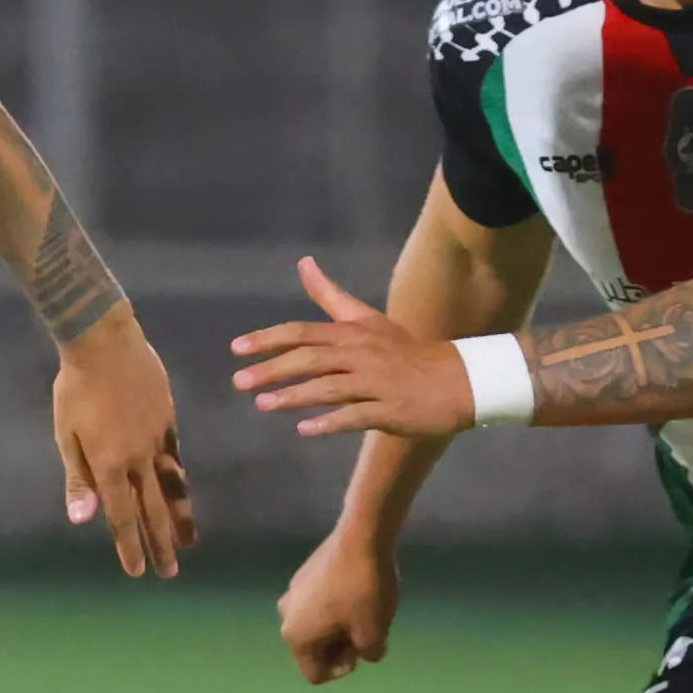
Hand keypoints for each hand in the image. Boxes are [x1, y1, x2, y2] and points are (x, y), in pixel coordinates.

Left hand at [54, 310, 195, 577]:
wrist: (105, 343)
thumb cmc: (75, 389)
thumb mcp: (66, 435)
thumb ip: (78, 479)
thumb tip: (83, 520)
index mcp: (109, 466)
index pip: (122, 516)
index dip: (129, 545)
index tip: (138, 571)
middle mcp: (138, 459)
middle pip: (152, 510)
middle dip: (160, 544)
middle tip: (169, 573)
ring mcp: (157, 441)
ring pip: (172, 488)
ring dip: (180, 519)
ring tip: (189, 544)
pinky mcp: (168, 422)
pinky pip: (175, 460)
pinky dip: (180, 482)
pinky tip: (183, 493)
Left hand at [230, 257, 476, 437]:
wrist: (455, 380)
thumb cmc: (404, 352)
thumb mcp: (367, 319)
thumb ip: (330, 295)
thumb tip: (304, 262)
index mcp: (352, 333)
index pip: (302, 332)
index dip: (268, 339)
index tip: (237, 348)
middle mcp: (361, 355)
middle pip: (310, 359)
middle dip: (272, 369)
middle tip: (239, 382)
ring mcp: (376, 383)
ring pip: (330, 387)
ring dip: (295, 396)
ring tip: (264, 405)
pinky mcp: (389, 410)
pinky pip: (356, 416)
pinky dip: (330, 422)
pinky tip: (305, 430)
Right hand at [278, 523, 401, 684]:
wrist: (362, 537)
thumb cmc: (365, 591)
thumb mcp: (375, 634)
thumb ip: (369, 654)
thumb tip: (365, 652)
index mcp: (297, 637)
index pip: (316, 673)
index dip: (342, 669)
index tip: (363, 649)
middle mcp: (286, 616)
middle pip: (315, 649)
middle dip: (341, 647)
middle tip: (369, 633)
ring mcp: (292, 592)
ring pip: (317, 624)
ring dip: (340, 627)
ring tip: (366, 613)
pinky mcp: (303, 573)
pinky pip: (318, 603)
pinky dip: (336, 607)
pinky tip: (358, 592)